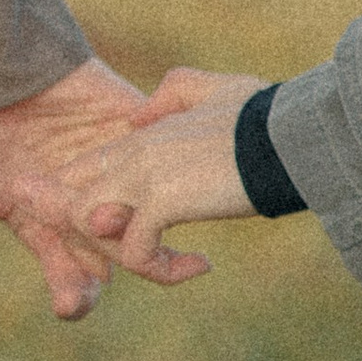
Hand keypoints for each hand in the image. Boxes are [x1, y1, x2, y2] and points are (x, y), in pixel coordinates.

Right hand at [0, 56, 209, 352]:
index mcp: (44, 224)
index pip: (73, 275)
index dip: (75, 294)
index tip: (69, 303)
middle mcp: (83, 198)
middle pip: (120, 247)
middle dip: (128, 263)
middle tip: (136, 268)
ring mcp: (109, 160)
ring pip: (147, 204)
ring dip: (157, 221)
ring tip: (166, 232)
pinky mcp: (130, 119)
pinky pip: (162, 145)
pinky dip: (173, 161)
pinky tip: (178, 178)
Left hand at [70, 68, 263, 276]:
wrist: (288, 134)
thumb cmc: (264, 114)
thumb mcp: (214, 89)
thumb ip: (172, 93)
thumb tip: (139, 116)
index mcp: (139, 136)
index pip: (82, 175)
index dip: (92, 213)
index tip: (135, 235)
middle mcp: (131, 154)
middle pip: (73, 206)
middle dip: (101, 244)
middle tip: (153, 258)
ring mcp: (142, 176)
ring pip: (92, 230)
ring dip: (130, 260)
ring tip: (177, 264)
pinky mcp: (162, 202)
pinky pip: (135, 253)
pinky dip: (163, 271)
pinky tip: (202, 264)